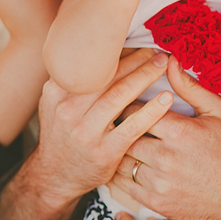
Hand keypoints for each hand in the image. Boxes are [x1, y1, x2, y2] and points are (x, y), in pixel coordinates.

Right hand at [35, 49, 173, 200]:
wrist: (54, 175)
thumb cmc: (62, 135)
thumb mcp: (53, 104)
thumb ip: (70, 81)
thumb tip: (94, 51)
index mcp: (57, 92)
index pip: (90, 65)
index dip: (116, 52)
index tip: (136, 43)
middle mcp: (68, 109)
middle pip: (107, 76)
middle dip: (135, 59)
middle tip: (155, 49)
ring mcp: (85, 131)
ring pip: (119, 95)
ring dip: (144, 76)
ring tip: (162, 65)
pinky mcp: (104, 151)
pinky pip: (132, 126)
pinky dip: (152, 110)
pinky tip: (167, 98)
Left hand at [109, 57, 220, 219]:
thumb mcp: (218, 112)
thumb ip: (190, 87)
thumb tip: (170, 61)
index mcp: (179, 131)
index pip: (136, 111)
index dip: (129, 106)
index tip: (128, 105)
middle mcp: (166, 158)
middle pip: (124, 135)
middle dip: (120, 128)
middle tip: (115, 123)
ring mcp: (160, 183)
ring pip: (120, 160)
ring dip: (117, 151)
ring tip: (117, 143)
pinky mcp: (156, 202)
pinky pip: (123, 185)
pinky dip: (119, 174)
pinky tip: (122, 165)